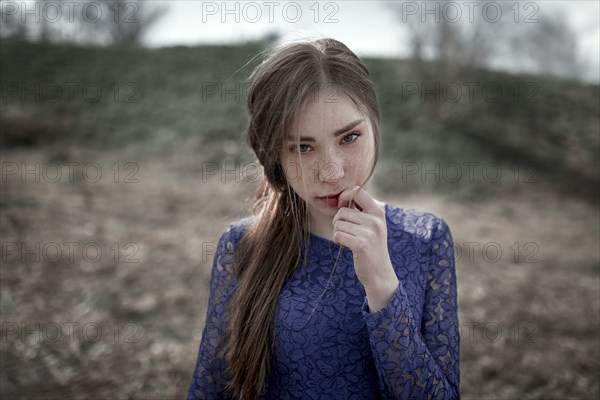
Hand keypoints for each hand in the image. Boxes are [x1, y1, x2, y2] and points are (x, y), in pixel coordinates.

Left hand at [333, 186, 398, 310]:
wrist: (380, 274)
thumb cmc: (372, 247)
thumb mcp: (373, 225)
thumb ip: (362, 211)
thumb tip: (342, 197)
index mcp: (378, 212)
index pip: (357, 191)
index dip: (344, 196)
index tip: (342, 206)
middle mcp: (375, 220)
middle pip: (342, 211)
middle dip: (337, 221)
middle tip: (344, 231)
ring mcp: (369, 232)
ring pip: (338, 223)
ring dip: (337, 233)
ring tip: (347, 240)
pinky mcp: (361, 244)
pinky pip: (337, 235)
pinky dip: (337, 241)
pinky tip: (345, 246)